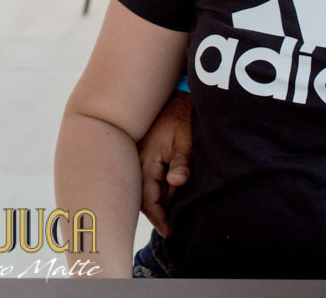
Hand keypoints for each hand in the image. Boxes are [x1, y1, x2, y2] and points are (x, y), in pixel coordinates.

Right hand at [138, 90, 192, 237]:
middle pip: (145, 197)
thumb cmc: (184, 117)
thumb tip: (176, 182)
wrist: (177, 95)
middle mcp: (138, 163)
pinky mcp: (145, 155)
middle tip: (171, 228)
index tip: (170, 231)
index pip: (148, 199)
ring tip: (172, 216)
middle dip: (157, 213)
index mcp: (146, 161)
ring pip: (147, 189)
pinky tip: (169, 194)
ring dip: (158, 201)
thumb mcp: (186, 139)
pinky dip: (158, 189)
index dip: (159, 217)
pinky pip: (149, 178)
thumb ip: (182, 161)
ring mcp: (140, 159)